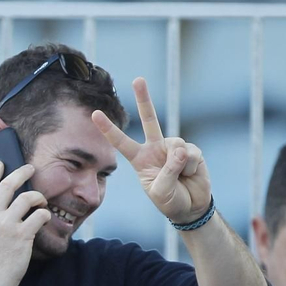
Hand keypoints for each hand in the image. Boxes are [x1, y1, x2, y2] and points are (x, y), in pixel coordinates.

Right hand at [0, 159, 49, 285]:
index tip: (0, 164)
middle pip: (8, 185)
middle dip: (21, 172)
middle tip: (29, 168)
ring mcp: (6, 225)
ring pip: (26, 197)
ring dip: (37, 196)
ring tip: (40, 201)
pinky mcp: (21, 235)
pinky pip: (39, 216)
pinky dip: (44, 214)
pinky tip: (44, 217)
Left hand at [92, 78, 210, 223]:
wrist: (191, 207)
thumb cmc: (170, 201)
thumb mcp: (161, 192)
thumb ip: (168, 171)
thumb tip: (181, 149)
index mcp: (139, 159)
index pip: (121, 142)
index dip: (108, 129)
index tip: (94, 114)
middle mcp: (155, 148)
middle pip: (149, 120)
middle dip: (144, 98)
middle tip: (138, 79)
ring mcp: (173, 147)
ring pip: (175, 146)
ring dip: (179, 166)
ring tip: (180, 178)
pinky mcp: (191, 150)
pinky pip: (191, 153)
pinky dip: (191, 166)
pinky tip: (191, 174)